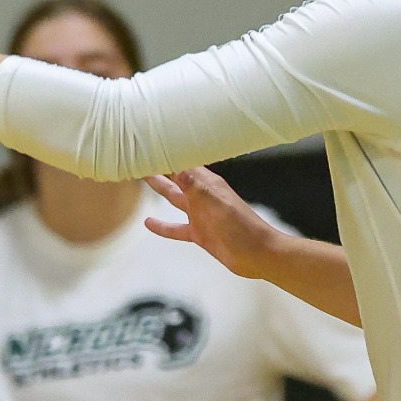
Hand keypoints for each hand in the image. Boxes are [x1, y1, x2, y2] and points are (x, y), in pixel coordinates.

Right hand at [145, 168, 284, 281]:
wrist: (259, 255)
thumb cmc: (243, 228)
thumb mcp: (217, 205)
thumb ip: (196, 187)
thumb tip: (178, 167)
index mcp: (209, 185)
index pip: (184, 164)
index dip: (168, 155)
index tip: (150, 146)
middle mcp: (203, 197)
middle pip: (177, 178)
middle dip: (161, 167)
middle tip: (142, 157)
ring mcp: (201, 215)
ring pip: (175, 199)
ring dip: (161, 189)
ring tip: (143, 178)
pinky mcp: (200, 234)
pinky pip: (177, 228)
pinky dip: (163, 226)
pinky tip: (148, 222)